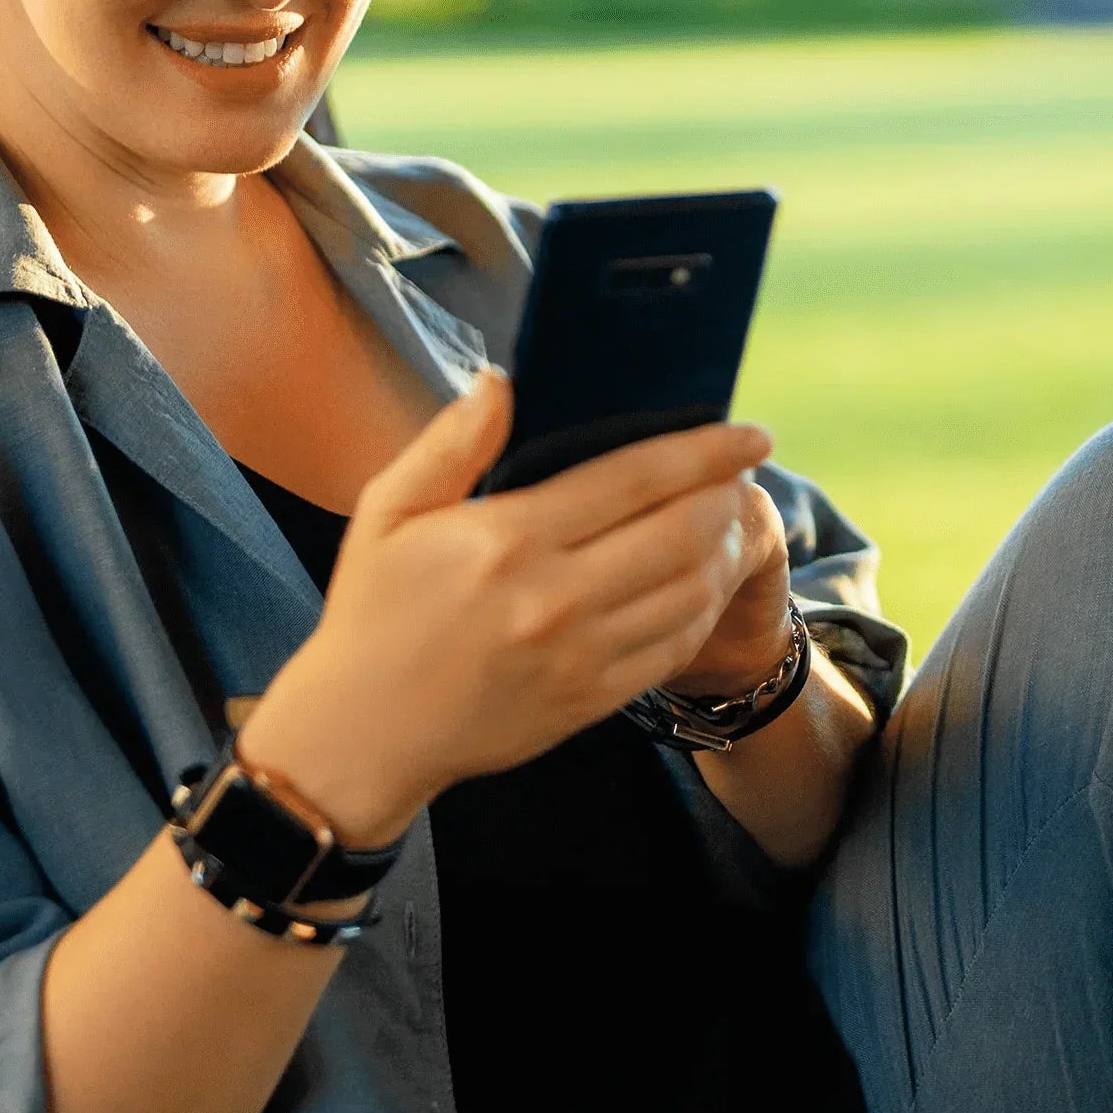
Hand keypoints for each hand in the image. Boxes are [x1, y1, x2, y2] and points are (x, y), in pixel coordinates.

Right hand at [239, 370, 772, 844]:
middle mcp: (554, 596)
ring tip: (729, 521)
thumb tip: (501, 378)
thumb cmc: (374, 613)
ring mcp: (579, 655)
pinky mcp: (590, 701)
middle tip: (743, 472)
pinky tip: (703, 583)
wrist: (364, 734)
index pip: (635, 477)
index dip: (705, 449)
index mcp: (507, 538)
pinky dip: (704, 608)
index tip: (748, 434)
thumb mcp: (387, 514)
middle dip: (728, 493)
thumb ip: (450, 443)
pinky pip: (674, 647)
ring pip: (693, 591)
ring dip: (727, 549)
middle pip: (683, 531)